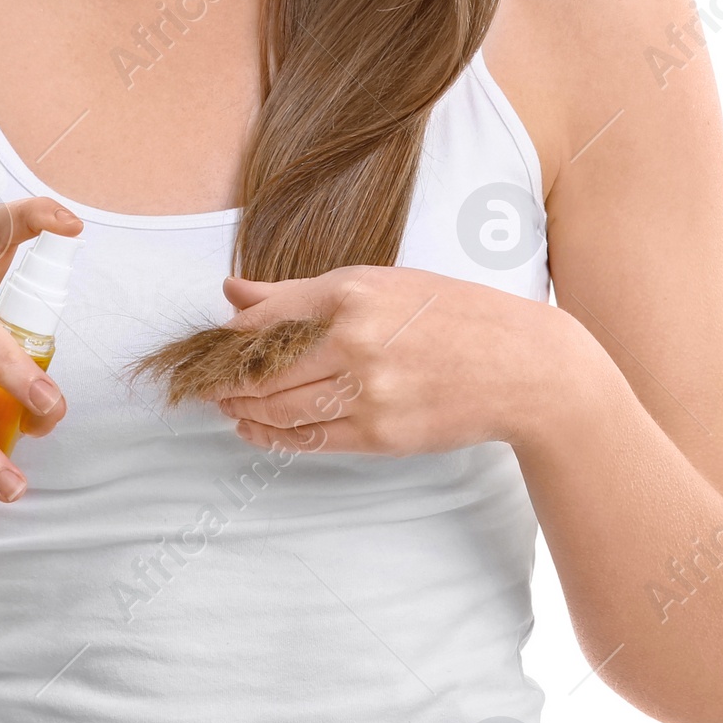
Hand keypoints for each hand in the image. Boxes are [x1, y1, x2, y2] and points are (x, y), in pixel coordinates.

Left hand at [209, 265, 564, 457]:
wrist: (519, 365)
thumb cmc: (448, 313)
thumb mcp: (376, 282)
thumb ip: (299, 293)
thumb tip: (232, 294)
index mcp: (351, 293)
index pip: (262, 319)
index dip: (225, 338)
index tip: (208, 346)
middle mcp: (355, 342)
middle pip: (261, 370)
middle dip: (223, 380)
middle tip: (203, 383)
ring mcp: (368, 393)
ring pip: (278, 410)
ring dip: (241, 411)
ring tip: (226, 405)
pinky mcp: (380, 435)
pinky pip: (310, 440)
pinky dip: (273, 437)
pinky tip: (256, 429)